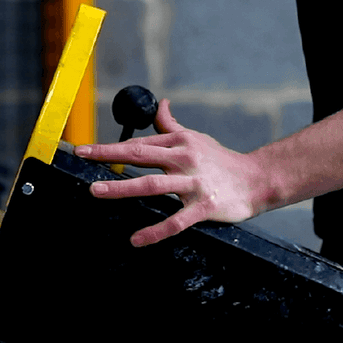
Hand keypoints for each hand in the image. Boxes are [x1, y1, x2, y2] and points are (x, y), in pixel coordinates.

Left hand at [74, 99, 271, 246]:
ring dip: (123, 188)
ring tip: (96, 192)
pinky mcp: (205, 206)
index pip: (137, 143)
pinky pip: (176, 220)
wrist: (259, 180)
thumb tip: (161, 103)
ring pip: (153, 185)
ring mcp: (194, 183)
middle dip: (108, 156)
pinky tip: (136, 239)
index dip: (109, 146)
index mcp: (178, 143)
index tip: (83, 148)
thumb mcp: (195, 138)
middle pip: (139, 155)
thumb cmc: (220, 159)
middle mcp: (184, 159)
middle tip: (83, 157)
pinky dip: (155, 231)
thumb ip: (171, 125)